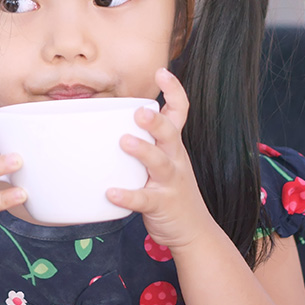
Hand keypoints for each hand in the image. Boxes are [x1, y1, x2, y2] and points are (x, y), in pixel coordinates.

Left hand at [106, 68, 216, 249]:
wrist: (194, 232)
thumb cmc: (170, 191)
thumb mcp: (164, 162)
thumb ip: (145, 143)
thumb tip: (110, 123)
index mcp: (174, 146)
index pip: (180, 113)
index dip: (175, 91)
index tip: (162, 72)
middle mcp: (176, 160)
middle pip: (171, 134)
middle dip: (156, 121)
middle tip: (139, 111)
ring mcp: (171, 182)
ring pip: (160, 162)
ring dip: (143, 151)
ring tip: (124, 141)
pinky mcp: (162, 204)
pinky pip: (144, 199)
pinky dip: (128, 195)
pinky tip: (111, 192)